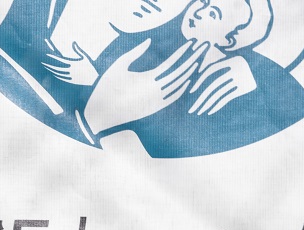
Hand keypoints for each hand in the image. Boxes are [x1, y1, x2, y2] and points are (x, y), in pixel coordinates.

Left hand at [42, 43, 98, 85]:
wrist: (95, 77)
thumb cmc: (90, 66)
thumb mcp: (84, 56)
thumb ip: (78, 50)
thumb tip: (73, 42)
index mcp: (73, 63)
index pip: (60, 60)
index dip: (53, 57)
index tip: (47, 54)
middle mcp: (70, 70)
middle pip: (57, 67)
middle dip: (49, 64)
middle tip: (43, 62)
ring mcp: (70, 76)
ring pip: (58, 73)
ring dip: (51, 70)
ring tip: (46, 67)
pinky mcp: (71, 81)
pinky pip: (62, 78)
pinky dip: (57, 76)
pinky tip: (53, 74)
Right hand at [84, 39, 208, 136]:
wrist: (102, 114)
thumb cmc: (107, 87)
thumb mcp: (118, 65)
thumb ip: (135, 52)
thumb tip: (149, 41)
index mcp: (147, 79)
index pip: (171, 64)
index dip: (181, 53)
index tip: (190, 44)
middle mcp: (155, 91)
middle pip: (179, 74)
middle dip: (191, 60)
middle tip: (201, 49)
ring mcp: (156, 101)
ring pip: (178, 86)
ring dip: (188, 73)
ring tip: (196, 62)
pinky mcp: (153, 109)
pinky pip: (172, 98)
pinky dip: (181, 90)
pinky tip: (186, 81)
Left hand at [188, 55, 255, 114]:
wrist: (266, 68)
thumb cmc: (246, 61)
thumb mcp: (233, 56)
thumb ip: (218, 58)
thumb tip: (199, 67)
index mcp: (230, 60)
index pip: (211, 71)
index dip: (200, 81)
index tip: (191, 91)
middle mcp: (235, 70)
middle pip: (213, 86)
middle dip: (200, 98)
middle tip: (191, 109)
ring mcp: (240, 80)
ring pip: (219, 94)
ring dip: (207, 104)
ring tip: (199, 111)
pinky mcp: (244, 89)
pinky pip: (227, 98)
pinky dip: (217, 105)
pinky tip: (209, 111)